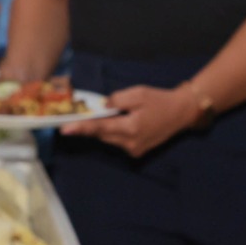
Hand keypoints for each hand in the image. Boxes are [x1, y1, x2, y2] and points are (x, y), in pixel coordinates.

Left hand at [73, 83, 202, 157]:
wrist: (181, 113)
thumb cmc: (160, 100)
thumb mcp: (139, 93)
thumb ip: (118, 99)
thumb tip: (102, 107)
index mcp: (131, 127)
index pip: (100, 128)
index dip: (81, 128)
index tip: (64, 129)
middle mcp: (130, 143)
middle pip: (102, 134)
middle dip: (92, 125)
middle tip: (79, 116)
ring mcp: (134, 149)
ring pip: (109, 138)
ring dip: (104, 127)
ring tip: (111, 115)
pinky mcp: (137, 151)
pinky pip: (117, 141)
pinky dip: (114, 131)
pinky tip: (122, 122)